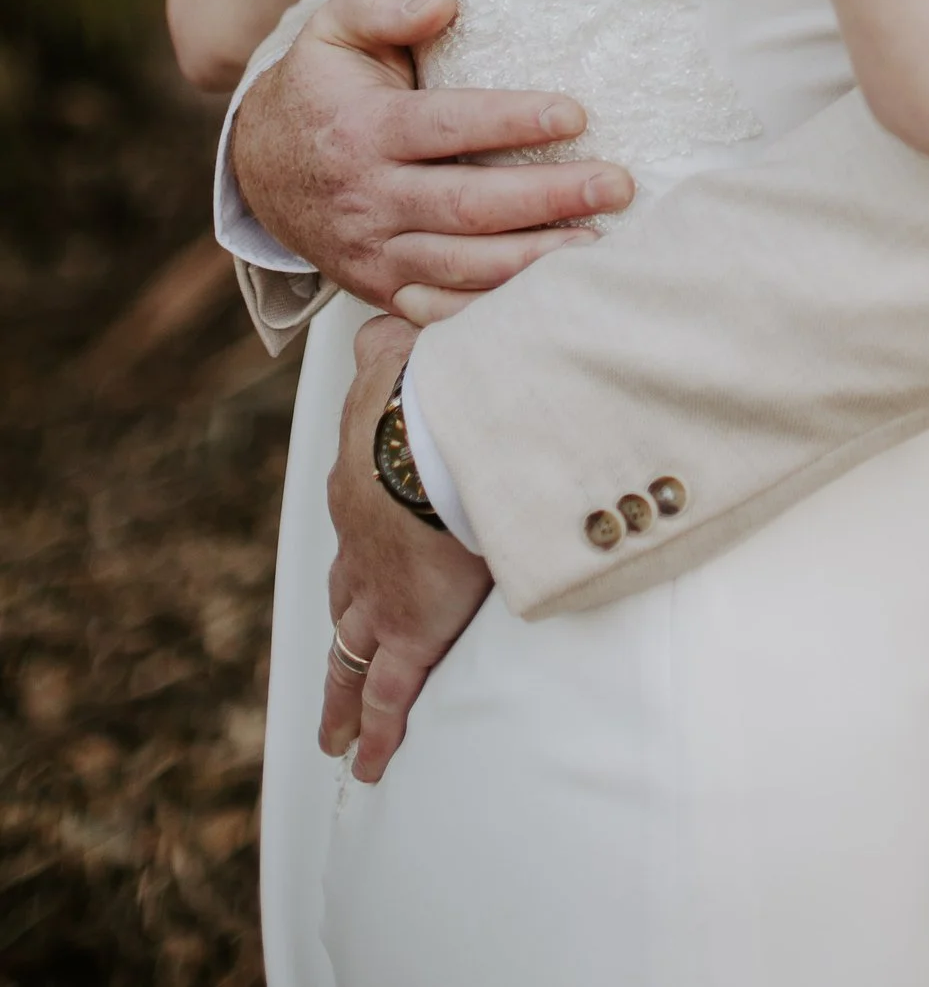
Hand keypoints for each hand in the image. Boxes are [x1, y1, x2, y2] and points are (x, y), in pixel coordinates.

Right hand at [233, 0, 629, 316]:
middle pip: (467, 206)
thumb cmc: (321, 88)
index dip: (511, 122)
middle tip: (617, 183)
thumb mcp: (334, 27)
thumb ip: (384, 1)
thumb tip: (442, 1)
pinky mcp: (382, 289)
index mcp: (364, 130)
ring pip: (461, 266)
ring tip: (599, 245)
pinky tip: (548, 297)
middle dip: (547, 198)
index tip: (575, 114)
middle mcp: (369, 198)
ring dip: (533, 262)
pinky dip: (493, 311)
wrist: (259, 169)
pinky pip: (441, 310)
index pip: (446, 126)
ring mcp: (374, 252)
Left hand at [322, 316, 490, 779]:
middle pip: (342, 596)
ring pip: (350, 651)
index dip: (363, 539)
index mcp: (364, 477)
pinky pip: (387, 695)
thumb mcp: (406, 347)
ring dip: (342, 693)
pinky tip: (365, 766)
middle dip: (343, 626)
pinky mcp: (408, 632)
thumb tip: (381, 317)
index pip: (358, 515)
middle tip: (339, 659)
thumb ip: (393, 337)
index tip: (367, 558)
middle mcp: (358, 540)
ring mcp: (379, 592)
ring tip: (335, 731)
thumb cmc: (436, 382)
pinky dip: (375, 732)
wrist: (438, 430)